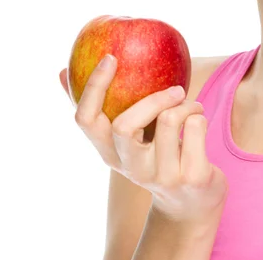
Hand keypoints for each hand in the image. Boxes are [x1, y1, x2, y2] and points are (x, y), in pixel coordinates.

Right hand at [59, 55, 228, 224]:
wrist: (191, 204)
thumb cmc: (157, 157)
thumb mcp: (127, 141)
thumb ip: (103, 110)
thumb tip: (61, 72)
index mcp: (110, 154)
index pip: (86, 121)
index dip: (94, 87)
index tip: (110, 58)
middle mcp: (131, 168)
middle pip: (124, 125)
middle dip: (154, 99)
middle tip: (176, 89)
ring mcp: (161, 175)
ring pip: (168, 119)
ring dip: (187, 104)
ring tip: (193, 107)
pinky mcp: (191, 176)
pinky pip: (196, 126)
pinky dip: (200, 115)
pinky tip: (200, 120)